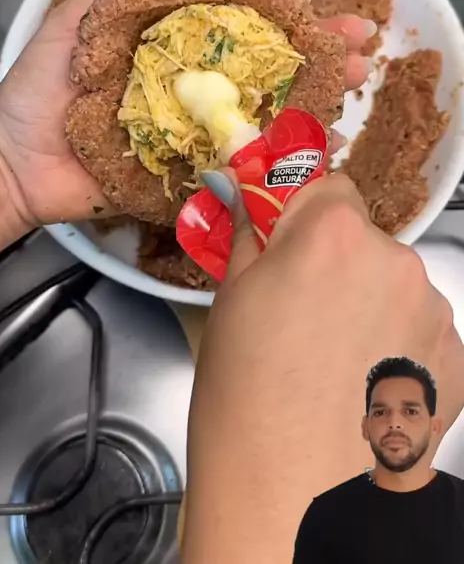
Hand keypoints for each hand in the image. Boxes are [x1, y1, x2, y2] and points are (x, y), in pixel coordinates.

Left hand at [0, 0, 373, 230]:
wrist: (18, 157)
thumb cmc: (44, 84)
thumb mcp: (82, 15)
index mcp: (174, 36)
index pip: (235, 3)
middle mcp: (196, 76)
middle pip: (268, 52)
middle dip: (318, 39)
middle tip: (360, 34)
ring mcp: (199, 122)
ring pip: (270, 101)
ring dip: (319, 87)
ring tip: (359, 75)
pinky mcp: (195, 165)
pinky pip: (248, 156)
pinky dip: (288, 149)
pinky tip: (324, 137)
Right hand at [182, 173, 463, 563]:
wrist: (284, 489)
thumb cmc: (244, 390)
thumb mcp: (233, 295)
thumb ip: (252, 231)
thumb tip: (248, 191)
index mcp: (335, 235)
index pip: (331, 186)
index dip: (306, 213)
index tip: (291, 242)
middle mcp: (396, 264)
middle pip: (366, 240)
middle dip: (338, 263)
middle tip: (302, 312)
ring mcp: (433, 315)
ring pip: (395, 285)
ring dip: (371, 305)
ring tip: (333, 358)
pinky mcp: (453, 362)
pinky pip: (420, 330)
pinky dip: (396, 346)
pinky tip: (361, 382)